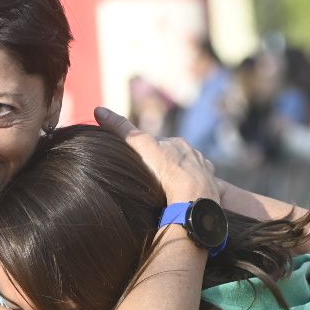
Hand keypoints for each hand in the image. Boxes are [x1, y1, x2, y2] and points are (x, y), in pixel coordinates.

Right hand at [95, 106, 217, 205]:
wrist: (192, 198)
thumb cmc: (166, 172)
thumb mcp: (141, 146)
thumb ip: (121, 128)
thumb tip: (98, 109)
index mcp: (178, 143)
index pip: (158, 144)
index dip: (147, 151)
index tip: (142, 161)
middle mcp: (193, 154)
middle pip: (175, 157)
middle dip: (165, 164)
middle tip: (153, 179)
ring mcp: (204, 172)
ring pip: (189, 172)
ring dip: (180, 179)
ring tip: (169, 192)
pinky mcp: (211, 189)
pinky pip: (202, 188)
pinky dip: (193, 191)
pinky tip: (185, 200)